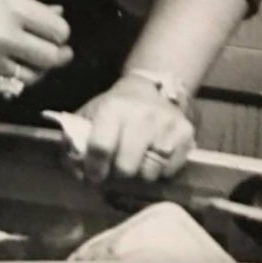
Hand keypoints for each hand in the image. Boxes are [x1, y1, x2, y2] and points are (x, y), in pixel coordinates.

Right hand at [0, 0, 72, 91]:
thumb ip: (30, 4)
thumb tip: (57, 14)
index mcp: (11, 9)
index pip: (57, 32)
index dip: (63, 32)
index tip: (60, 30)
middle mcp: (2, 37)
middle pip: (50, 58)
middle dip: (59, 54)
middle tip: (60, 49)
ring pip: (31, 77)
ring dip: (39, 69)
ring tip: (36, 58)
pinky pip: (4, 85)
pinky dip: (14, 79)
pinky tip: (13, 66)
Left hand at [74, 75, 194, 183]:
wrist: (151, 88)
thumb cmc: (116, 107)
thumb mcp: (91, 115)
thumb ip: (75, 140)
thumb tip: (76, 172)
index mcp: (114, 108)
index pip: (100, 147)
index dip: (94, 167)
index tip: (95, 174)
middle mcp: (142, 115)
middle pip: (126, 167)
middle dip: (118, 172)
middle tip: (118, 167)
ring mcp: (166, 124)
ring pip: (149, 173)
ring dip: (141, 172)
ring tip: (137, 159)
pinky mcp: (186, 133)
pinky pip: (170, 170)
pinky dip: (161, 170)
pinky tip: (154, 154)